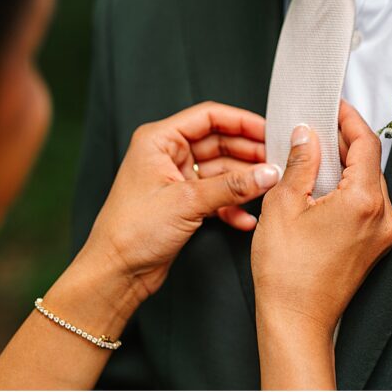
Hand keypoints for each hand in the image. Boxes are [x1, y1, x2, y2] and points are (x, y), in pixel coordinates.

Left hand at [76, 101, 280, 310]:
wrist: (115, 274)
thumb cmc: (132, 231)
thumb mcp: (187, 202)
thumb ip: (232, 186)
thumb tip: (268, 173)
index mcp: (160, 141)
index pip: (209, 117)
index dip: (241, 122)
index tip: (269, 131)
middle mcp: (168, 155)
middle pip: (219, 142)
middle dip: (248, 153)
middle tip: (276, 161)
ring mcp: (176, 179)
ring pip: (221, 170)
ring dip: (244, 181)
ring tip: (269, 188)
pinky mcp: (183, 203)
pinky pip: (216, 195)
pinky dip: (232, 205)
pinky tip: (247, 218)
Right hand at [251, 101, 391, 337]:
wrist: (297, 321)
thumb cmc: (286, 271)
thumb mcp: (283, 205)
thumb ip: (300, 162)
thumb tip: (307, 134)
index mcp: (365, 200)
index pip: (366, 143)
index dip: (348, 119)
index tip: (332, 105)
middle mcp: (384, 215)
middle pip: (370, 162)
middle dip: (345, 141)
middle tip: (318, 126)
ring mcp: (384, 233)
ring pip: (370, 183)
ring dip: (347, 165)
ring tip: (317, 155)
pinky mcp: (377, 246)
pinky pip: (368, 204)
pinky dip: (350, 188)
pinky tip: (324, 186)